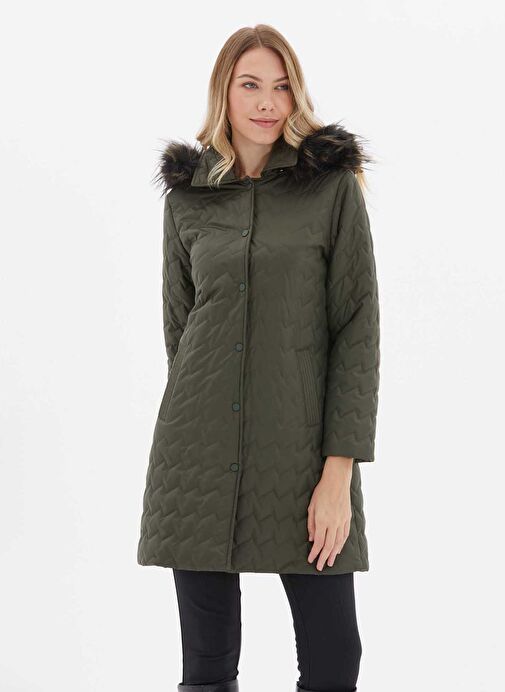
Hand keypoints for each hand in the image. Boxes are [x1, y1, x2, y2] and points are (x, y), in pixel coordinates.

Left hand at [307, 456, 352, 570]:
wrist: (337, 480)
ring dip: (333, 554)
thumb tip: (311, 538)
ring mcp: (342, 521)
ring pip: (338, 542)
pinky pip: (345, 535)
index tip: (311, 560)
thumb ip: (311, 524)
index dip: (314, 553)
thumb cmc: (321, 491)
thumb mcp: (311, 506)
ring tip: (330, 562)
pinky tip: (338, 549)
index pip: (318, 542)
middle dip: (324, 558)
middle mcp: (333, 523)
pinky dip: (341, 544)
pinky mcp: (347, 518)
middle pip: (329, 546)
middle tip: (320, 567)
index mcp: (322, 520)